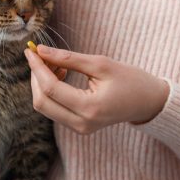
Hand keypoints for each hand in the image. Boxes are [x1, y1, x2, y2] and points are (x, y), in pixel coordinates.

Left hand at [24, 45, 169, 133]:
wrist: (148, 102)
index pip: (51, 89)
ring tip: (57, 63)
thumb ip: (68, 58)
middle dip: (36, 77)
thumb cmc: (130, 79)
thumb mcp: (101, 64)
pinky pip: (54, 109)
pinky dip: (51, 91)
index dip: (37, 68)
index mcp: (90, 108)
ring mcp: (80, 128)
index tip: (30, 50)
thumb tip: (41, 51)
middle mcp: (81, 124)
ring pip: (45, 107)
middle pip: (42, 102)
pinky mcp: (79, 127)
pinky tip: (62, 74)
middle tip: (41, 55)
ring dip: (43, 84)